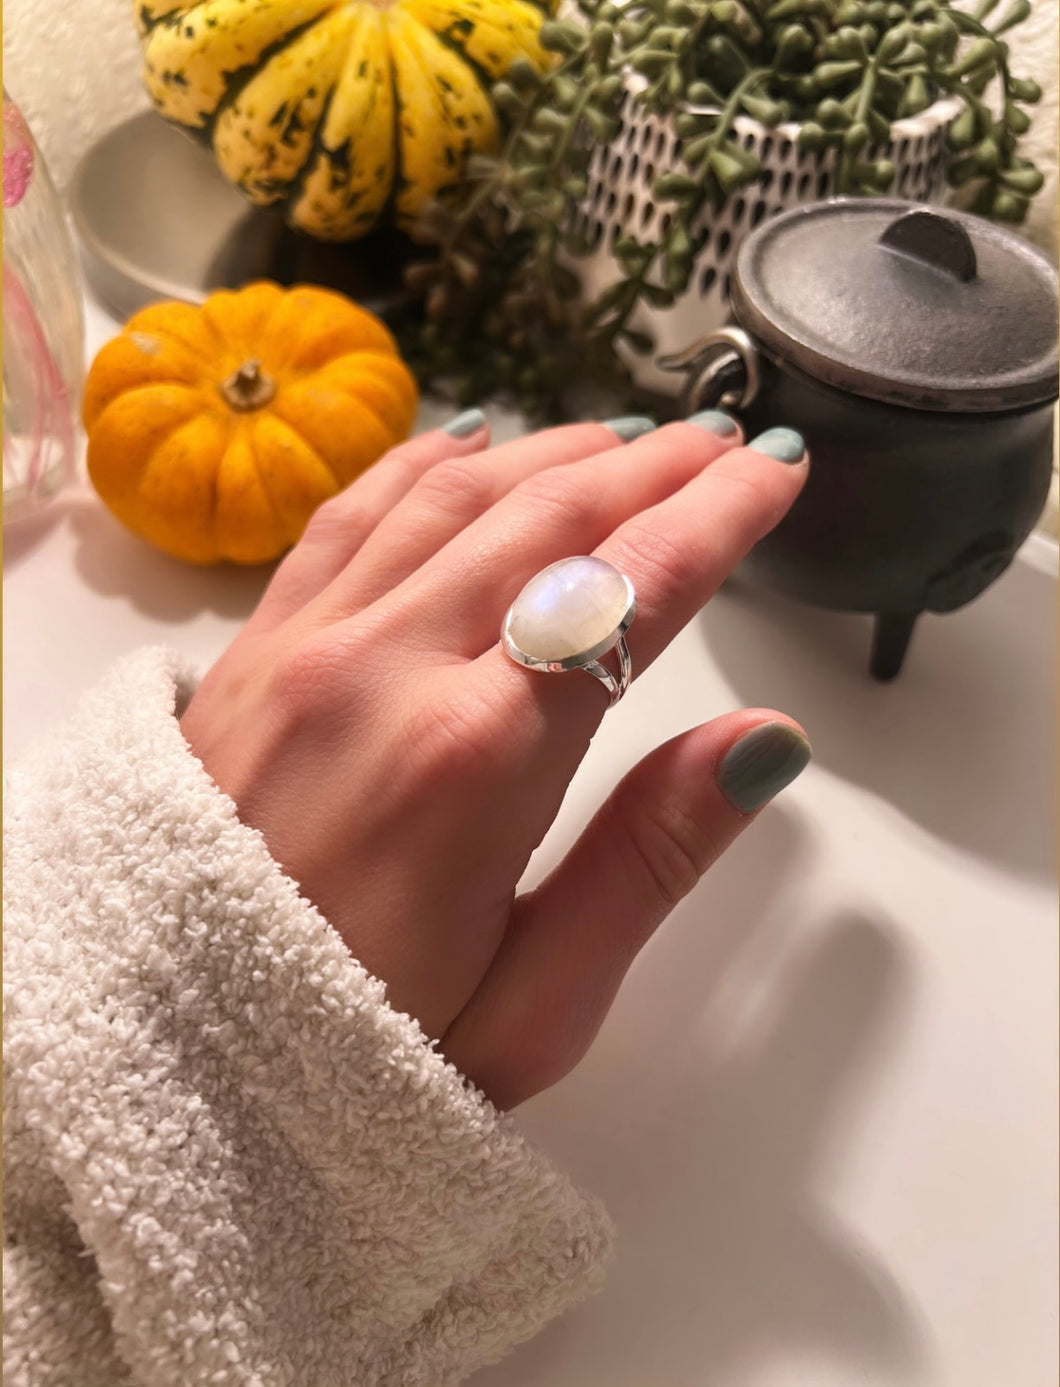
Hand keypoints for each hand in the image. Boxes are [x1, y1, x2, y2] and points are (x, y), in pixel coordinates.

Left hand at [180, 411, 809, 1107]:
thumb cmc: (355, 1060)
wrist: (155, 1059)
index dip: (715, 516)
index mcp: (475, 760)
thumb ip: (648, 861)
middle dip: (653, 466)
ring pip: (451, 497)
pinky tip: (470, 442)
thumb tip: (762, 744)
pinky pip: (347, 517)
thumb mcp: (532, 1007)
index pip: (627, 590)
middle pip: (548, 519)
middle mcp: (385, 669)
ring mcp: (304, 647)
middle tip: (723, 440)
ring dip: (552, 451)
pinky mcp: (249, 651)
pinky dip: (423, 464)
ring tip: (627, 437)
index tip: (776, 468)